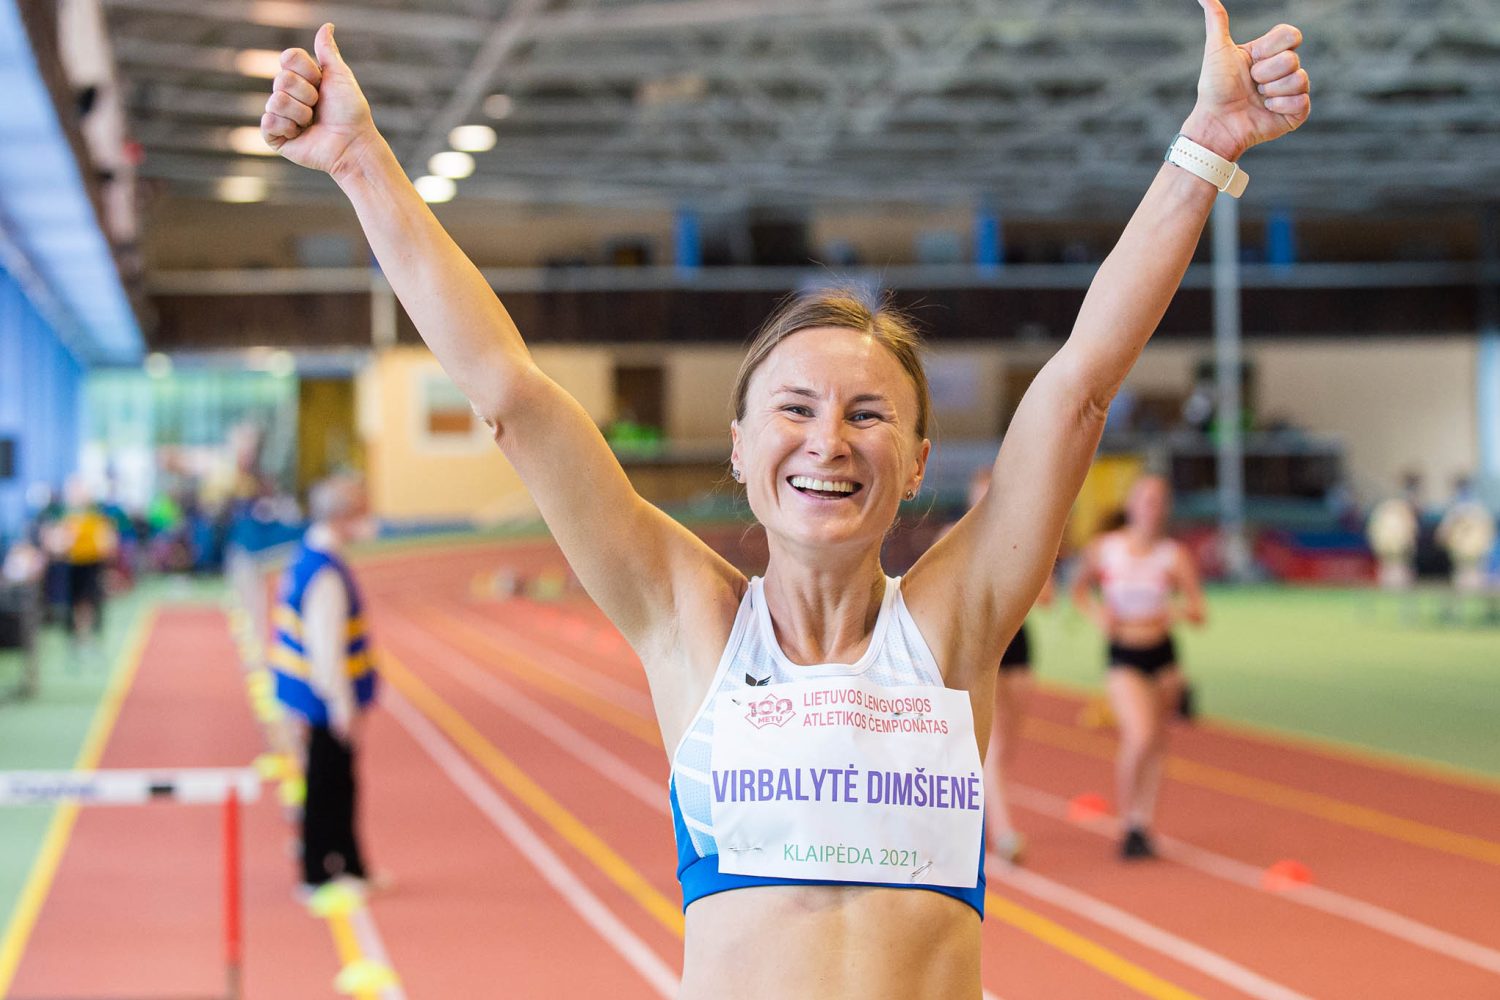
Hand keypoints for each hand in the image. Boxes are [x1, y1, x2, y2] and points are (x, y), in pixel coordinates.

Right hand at [261, 23, 378, 177]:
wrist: (353, 144)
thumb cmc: (350, 111)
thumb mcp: (340, 76)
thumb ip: (328, 51)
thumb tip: (327, 25)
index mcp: (300, 77)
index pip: (288, 57)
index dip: (307, 70)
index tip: (322, 82)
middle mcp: (287, 94)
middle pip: (281, 79)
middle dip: (307, 95)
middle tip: (319, 107)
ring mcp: (280, 115)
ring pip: (276, 101)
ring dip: (301, 113)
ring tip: (312, 123)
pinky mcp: (275, 136)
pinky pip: (267, 122)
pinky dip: (287, 127)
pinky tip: (300, 134)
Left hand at [1185, 0, 1309, 159]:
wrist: (1216, 122)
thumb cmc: (1215, 88)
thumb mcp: (1217, 49)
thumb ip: (1217, 20)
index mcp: (1269, 52)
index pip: (1291, 35)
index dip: (1271, 48)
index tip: (1252, 59)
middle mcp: (1283, 69)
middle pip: (1292, 59)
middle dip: (1265, 73)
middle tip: (1251, 84)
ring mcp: (1292, 91)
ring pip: (1299, 79)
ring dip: (1271, 91)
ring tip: (1257, 99)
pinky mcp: (1296, 112)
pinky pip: (1302, 101)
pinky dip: (1280, 106)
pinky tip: (1266, 111)